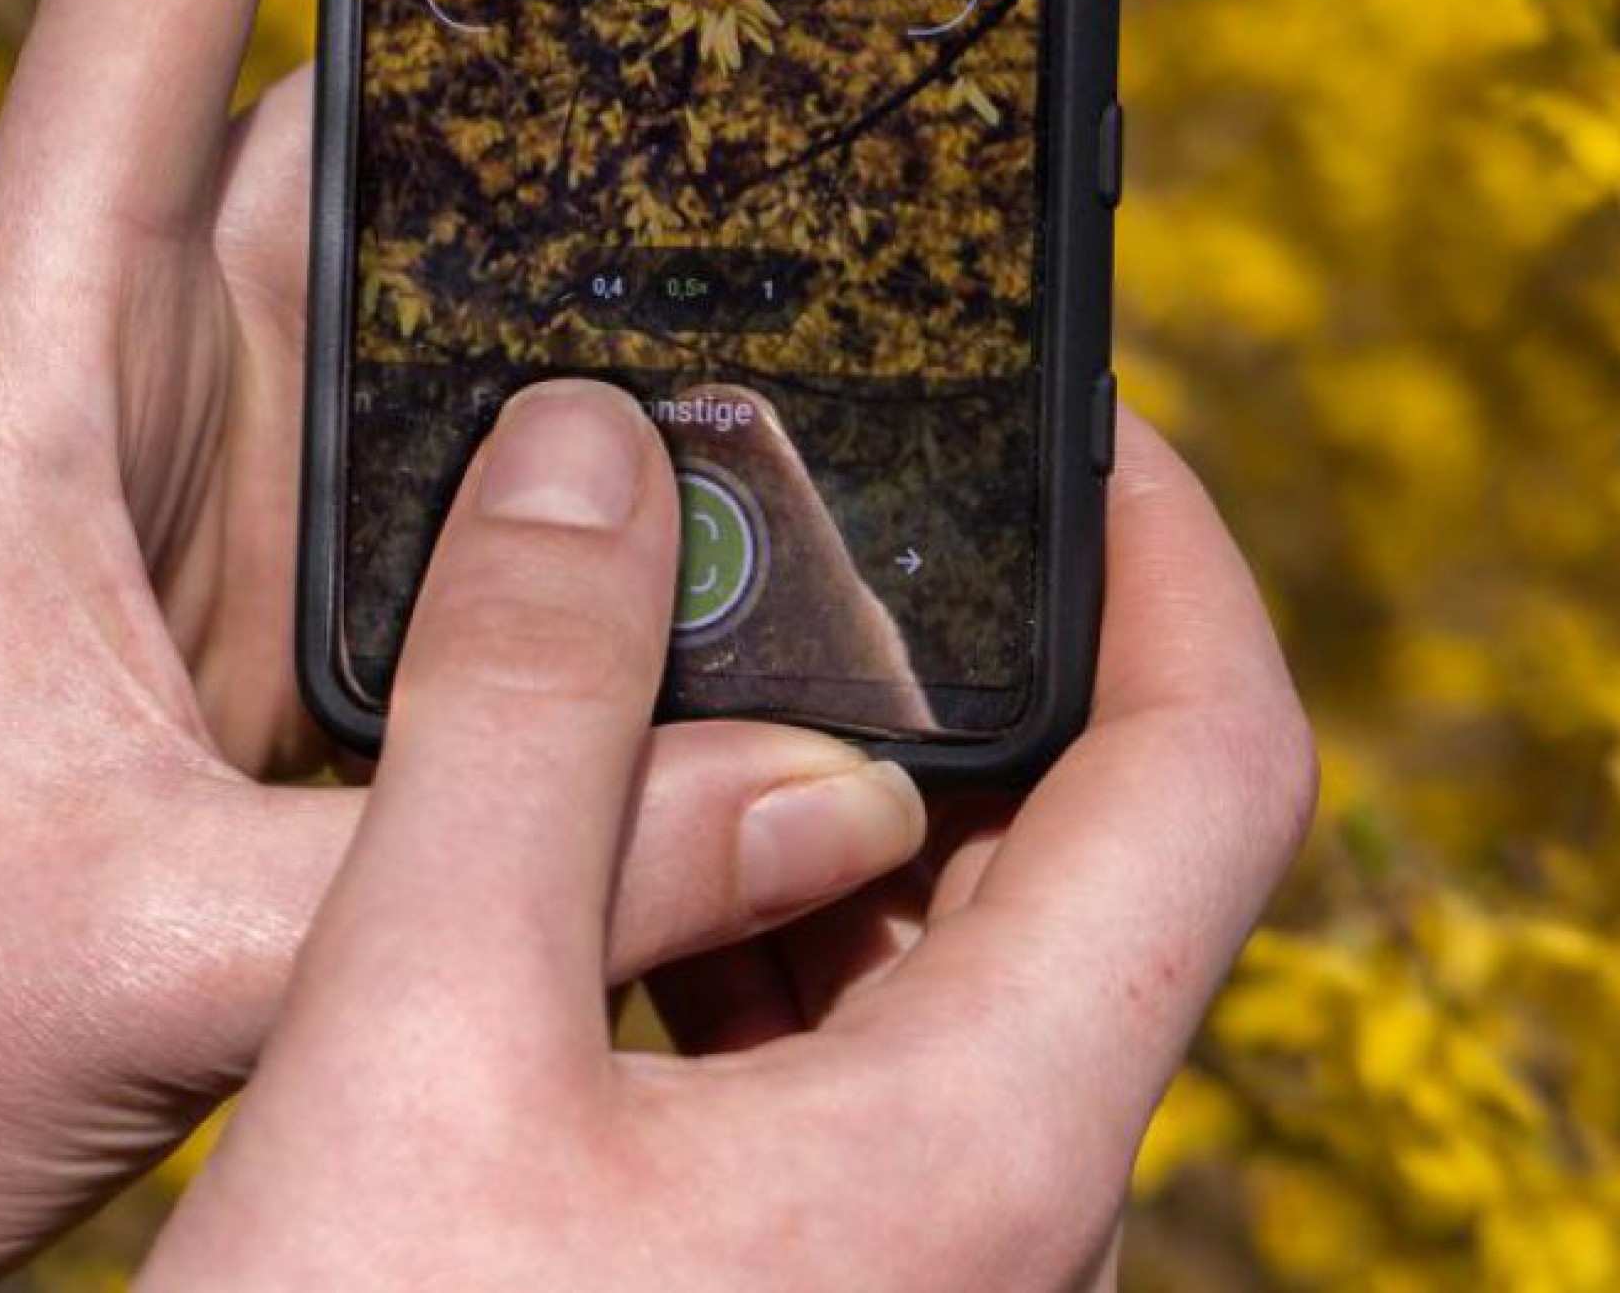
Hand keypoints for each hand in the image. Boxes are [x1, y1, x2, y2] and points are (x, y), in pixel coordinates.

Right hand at [140, 386, 1317, 1290]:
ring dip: (831, 790)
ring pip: (949, 960)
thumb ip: (513, 725)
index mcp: (985, 1143)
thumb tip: (592, 449)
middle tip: (798, 505)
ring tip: (666, 653)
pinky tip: (600, 880)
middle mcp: (1004, 1221)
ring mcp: (917, 1280)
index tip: (1076, 414)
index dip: (1177, 552)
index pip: (1214, 770)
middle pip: (1080, 853)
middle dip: (955, 655)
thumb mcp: (406, 1042)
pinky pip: (854, 1064)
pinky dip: (760, 924)